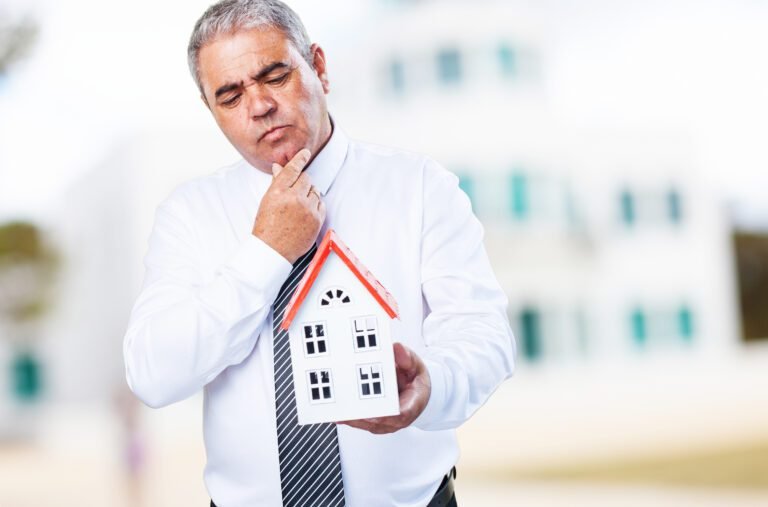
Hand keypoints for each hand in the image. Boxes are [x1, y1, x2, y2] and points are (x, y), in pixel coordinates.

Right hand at [252, 149, 325, 263]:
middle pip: (306, 178)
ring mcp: (307, 209)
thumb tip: (279, 168)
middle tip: (296, 192)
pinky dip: (315, 205)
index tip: (305, 153)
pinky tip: (306, 212)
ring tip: (298, 206)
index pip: (292, 169)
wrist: (272, 250)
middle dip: (302, 182)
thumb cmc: (266, 227)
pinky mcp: (317, 219)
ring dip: (309, 194)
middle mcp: (294, 198)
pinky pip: (321, 204)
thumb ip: (276, 183)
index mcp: (278, 192)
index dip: (300, 159)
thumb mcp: (267, 202)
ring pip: (315, 191)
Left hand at [339, 342, 430, 433]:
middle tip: (344, 404)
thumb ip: (407, 358)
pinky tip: (334, 409)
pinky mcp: (372, 423)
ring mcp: (383, 423)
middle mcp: (396, 419)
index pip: (400, 415)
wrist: (416, 391)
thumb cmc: (415, 380)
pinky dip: (346, 416)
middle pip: (376, 422)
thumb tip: (398, 349)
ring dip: (349, 416)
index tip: (370, 411)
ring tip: (334, 406)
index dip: (384, 415)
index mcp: (411, 405)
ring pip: (364, 424)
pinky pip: (358, 421)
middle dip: (359, 414)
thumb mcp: (416, 365)